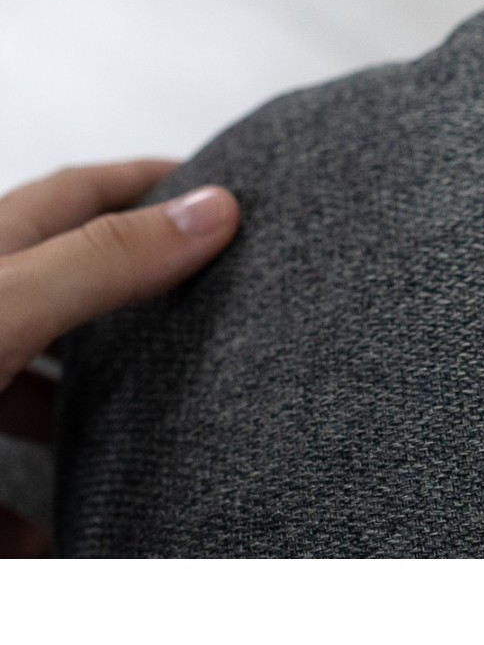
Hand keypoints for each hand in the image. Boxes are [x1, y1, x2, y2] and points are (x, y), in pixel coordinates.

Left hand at [0, 160, 238, 555]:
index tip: (226, 186)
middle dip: (132, 302)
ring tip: (143, 436)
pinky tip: (64, 539)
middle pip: (64, 293)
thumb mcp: (8, 307)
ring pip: (26, 392)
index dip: (153, 179)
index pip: (85, 192)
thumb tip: (216, 207)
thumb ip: (106, 261)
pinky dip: (33, 517)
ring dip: (80, 415)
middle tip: (209, 313)